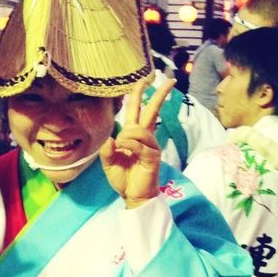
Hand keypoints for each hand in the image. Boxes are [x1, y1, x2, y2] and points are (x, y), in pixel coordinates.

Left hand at [100, 76, 172, 206]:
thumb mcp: (109, 163)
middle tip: (170, 80)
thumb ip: (107, 150)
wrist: (133, 196)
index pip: (138, 110)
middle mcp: (145, 137)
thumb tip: (111, 138)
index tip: (145, 80)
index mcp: (134, 135)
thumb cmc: (123, 179)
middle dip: (159, 95)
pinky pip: (139, 144)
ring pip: (139, 129)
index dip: (140, 95)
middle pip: (152, 110)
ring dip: (126, 136)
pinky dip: (129, 146)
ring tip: (122, 149)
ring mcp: (151, 146)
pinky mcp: (153, 156)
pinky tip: (126, 152)